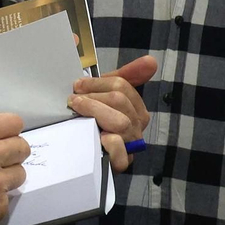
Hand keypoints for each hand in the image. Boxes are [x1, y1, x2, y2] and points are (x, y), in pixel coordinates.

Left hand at [68, 55, 156, 170]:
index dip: (96, 83)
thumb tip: (151, 60)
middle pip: (119, 100)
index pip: (121, 85)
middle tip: (73, 100)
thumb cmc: (90, 121)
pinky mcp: (122, 164)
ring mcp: (131, 145)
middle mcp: (136, 125)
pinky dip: (111, 145)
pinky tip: (99, 138)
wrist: (78, 156)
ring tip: (76, 112)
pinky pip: (122, 154)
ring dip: (95, 113)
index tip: (77, 86)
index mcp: (134, 107)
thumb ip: (123, 76)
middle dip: (92, 97)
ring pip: (120, 122)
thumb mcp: (103, 97)